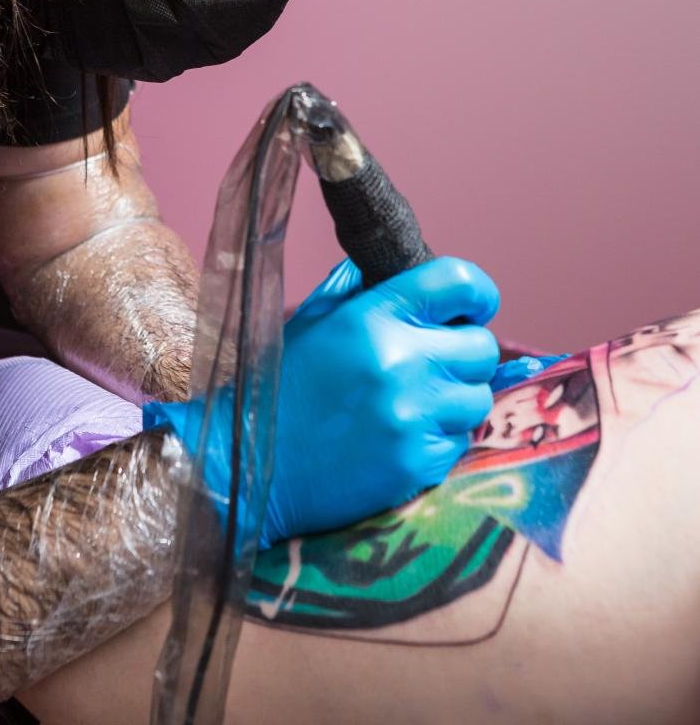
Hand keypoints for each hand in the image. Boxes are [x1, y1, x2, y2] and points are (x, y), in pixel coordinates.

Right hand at [145, 255, 499, 548]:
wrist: (248, 465)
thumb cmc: (279, 385)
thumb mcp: (312, 319)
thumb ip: (357, 286)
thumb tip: (396, 264)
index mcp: (373, 317)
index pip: (459, 281)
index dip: (476, 292)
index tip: (470, 305)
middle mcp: (400, 363)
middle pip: (482, 345)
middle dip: (464, 349)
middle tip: (435, 359)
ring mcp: (412, 417)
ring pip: (478, 397)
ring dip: (456, 396)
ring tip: (416, 400)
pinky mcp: (417, 464)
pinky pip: (459, 441)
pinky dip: (440, 437)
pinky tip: (401, 434)